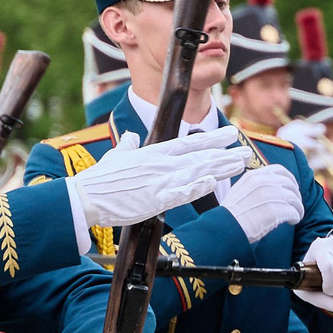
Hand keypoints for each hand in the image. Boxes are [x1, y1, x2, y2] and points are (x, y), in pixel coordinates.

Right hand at [73, 126, 249, 228]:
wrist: (85, 196)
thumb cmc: (99, 178)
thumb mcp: (116, 156)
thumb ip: (128, 146)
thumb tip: (131, 136)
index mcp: (154, 153)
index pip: (190, 143)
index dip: (213, 139)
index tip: (232, 133)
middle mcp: (160, 164)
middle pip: (200, 157)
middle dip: (225, 154)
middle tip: (247, 151)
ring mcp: (159, 181)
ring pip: (196, 172)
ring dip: (220, 167)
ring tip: (241, 163)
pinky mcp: (153, 199)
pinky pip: (180, 193)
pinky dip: (196, 187)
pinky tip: (212, 182)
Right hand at [221, 164, 306, 243]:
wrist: (224, 229)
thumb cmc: (231, 215)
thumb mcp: (239, 191)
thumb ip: (255, 185)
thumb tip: (273, 187)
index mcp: (254, 176)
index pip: (279, 170)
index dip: (290, 179)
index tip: (293, 188)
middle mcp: (262, 183)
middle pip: (290, 185)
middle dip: (296, 195)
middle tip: (295, 205)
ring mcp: (269, 196)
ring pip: (294, 199)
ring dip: (298, 208)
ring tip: (295, 216)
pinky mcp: (274, 211)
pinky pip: (293, 212)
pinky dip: (295, 217)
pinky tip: (292, 221)